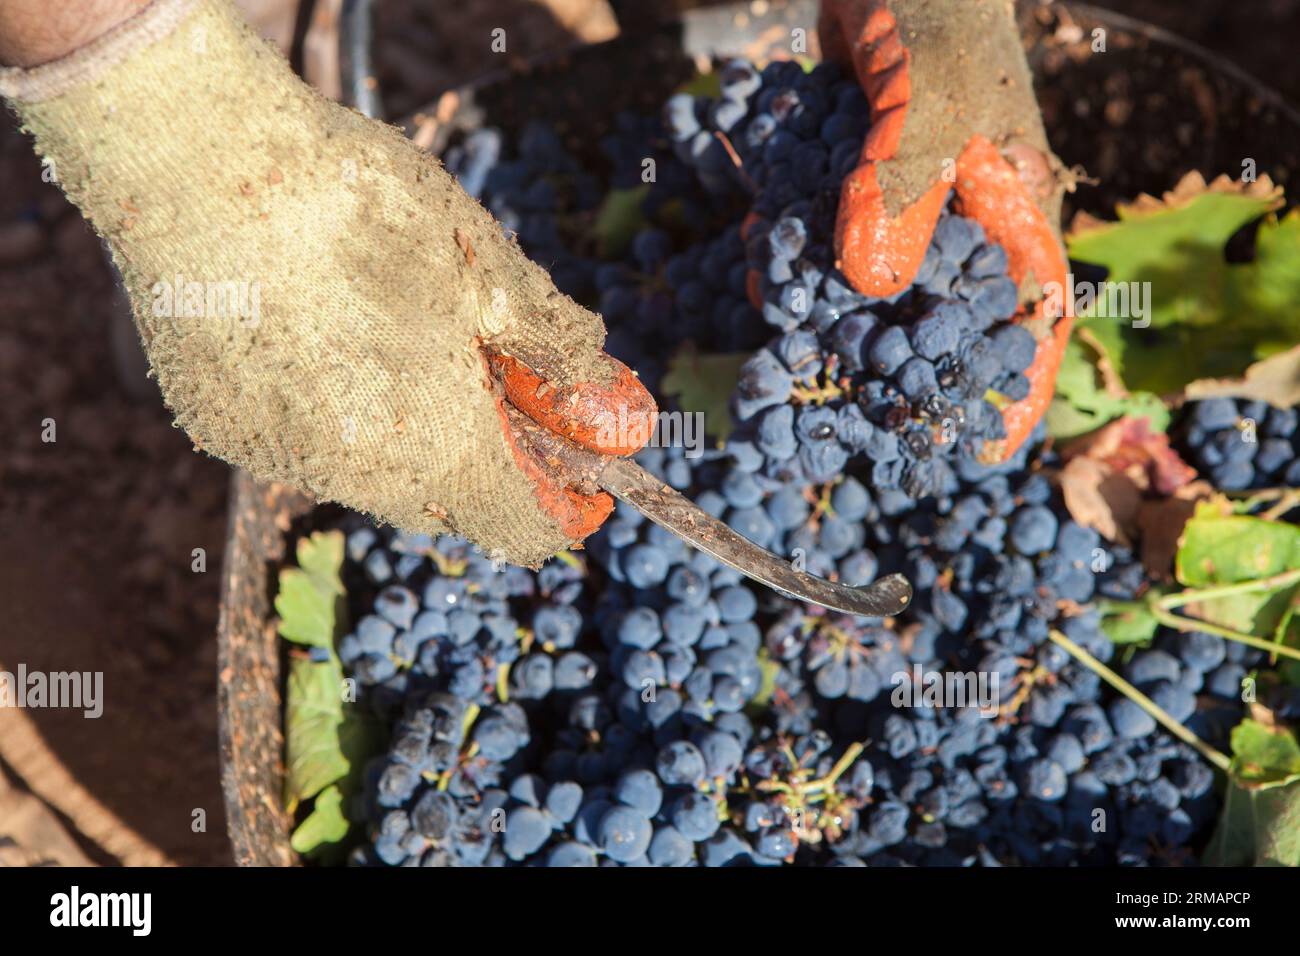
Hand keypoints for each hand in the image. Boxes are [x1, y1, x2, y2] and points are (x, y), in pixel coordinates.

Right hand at [0, 0, 654, 566]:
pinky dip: (336, 411)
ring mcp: (277, 454)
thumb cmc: (362, 205)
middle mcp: (355, 476)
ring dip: (411, 435)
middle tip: (503, 389)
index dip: (561, 510)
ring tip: (412, 343)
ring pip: (372, 475)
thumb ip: (551, 340)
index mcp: (436, 448)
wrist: (200, 160)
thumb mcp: (486, 265)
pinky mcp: (216, 423)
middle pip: (448, 503)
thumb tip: (597, 380)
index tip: (582, 476)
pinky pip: (302, 442)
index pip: (518, 525)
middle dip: (488, 463)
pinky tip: (326, 335)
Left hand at [818, 0, 1069, 459]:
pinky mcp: (849, 182)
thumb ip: (901, 192)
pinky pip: (821, 239)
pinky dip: (788, 255)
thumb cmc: (933, 18)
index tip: (986, 450)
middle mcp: (957, 217)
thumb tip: (870, 287)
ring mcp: (898, 201)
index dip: (1012, 383)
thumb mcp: (928, 104)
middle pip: (935, 314)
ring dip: (819, 311)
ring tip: (776, 341)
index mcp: (1009, 206)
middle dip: (888, 362)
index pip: (1027, 310)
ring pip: (865, 284)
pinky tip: (754, 270)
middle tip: (842, 413)